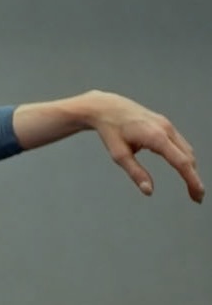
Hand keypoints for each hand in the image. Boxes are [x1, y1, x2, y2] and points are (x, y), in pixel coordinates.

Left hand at [83, 91, 202, 202]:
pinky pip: (180, 143)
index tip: (197, 194)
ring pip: (187, 149)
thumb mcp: (119, 155)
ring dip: (191, 168)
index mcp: (156, 137)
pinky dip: (184, 157)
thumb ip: (135, 173)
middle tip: (196, 197)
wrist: (107, 107)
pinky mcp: (165, 124)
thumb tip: (149, 190)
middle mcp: (166, 129)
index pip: (181, 162)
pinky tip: (182, 168)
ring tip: (191, 186)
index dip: (192, 180)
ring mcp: (167, 125)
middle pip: (188, 157)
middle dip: (194, 178)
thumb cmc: (111, 131)